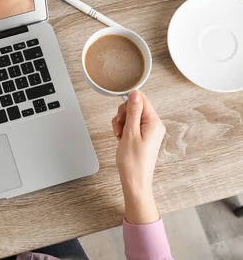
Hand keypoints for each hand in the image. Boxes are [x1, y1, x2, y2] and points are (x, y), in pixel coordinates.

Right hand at [112, 90, 165, 223]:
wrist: (135, 180)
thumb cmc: (133, 161)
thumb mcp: (130, 133)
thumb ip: (133, 112)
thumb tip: (135, 94)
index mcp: (154, 122)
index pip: (141, 99)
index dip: (127, 104)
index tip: (120, 116)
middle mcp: (154, 124)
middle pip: (135, 106)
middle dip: (123, 114)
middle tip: (119, 128)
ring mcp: (149, 130)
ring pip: (131, 115)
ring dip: (121, 122)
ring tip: (119, 135)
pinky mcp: (144, 136)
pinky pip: (132, 125)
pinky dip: (123, 129)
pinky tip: (121, 138)